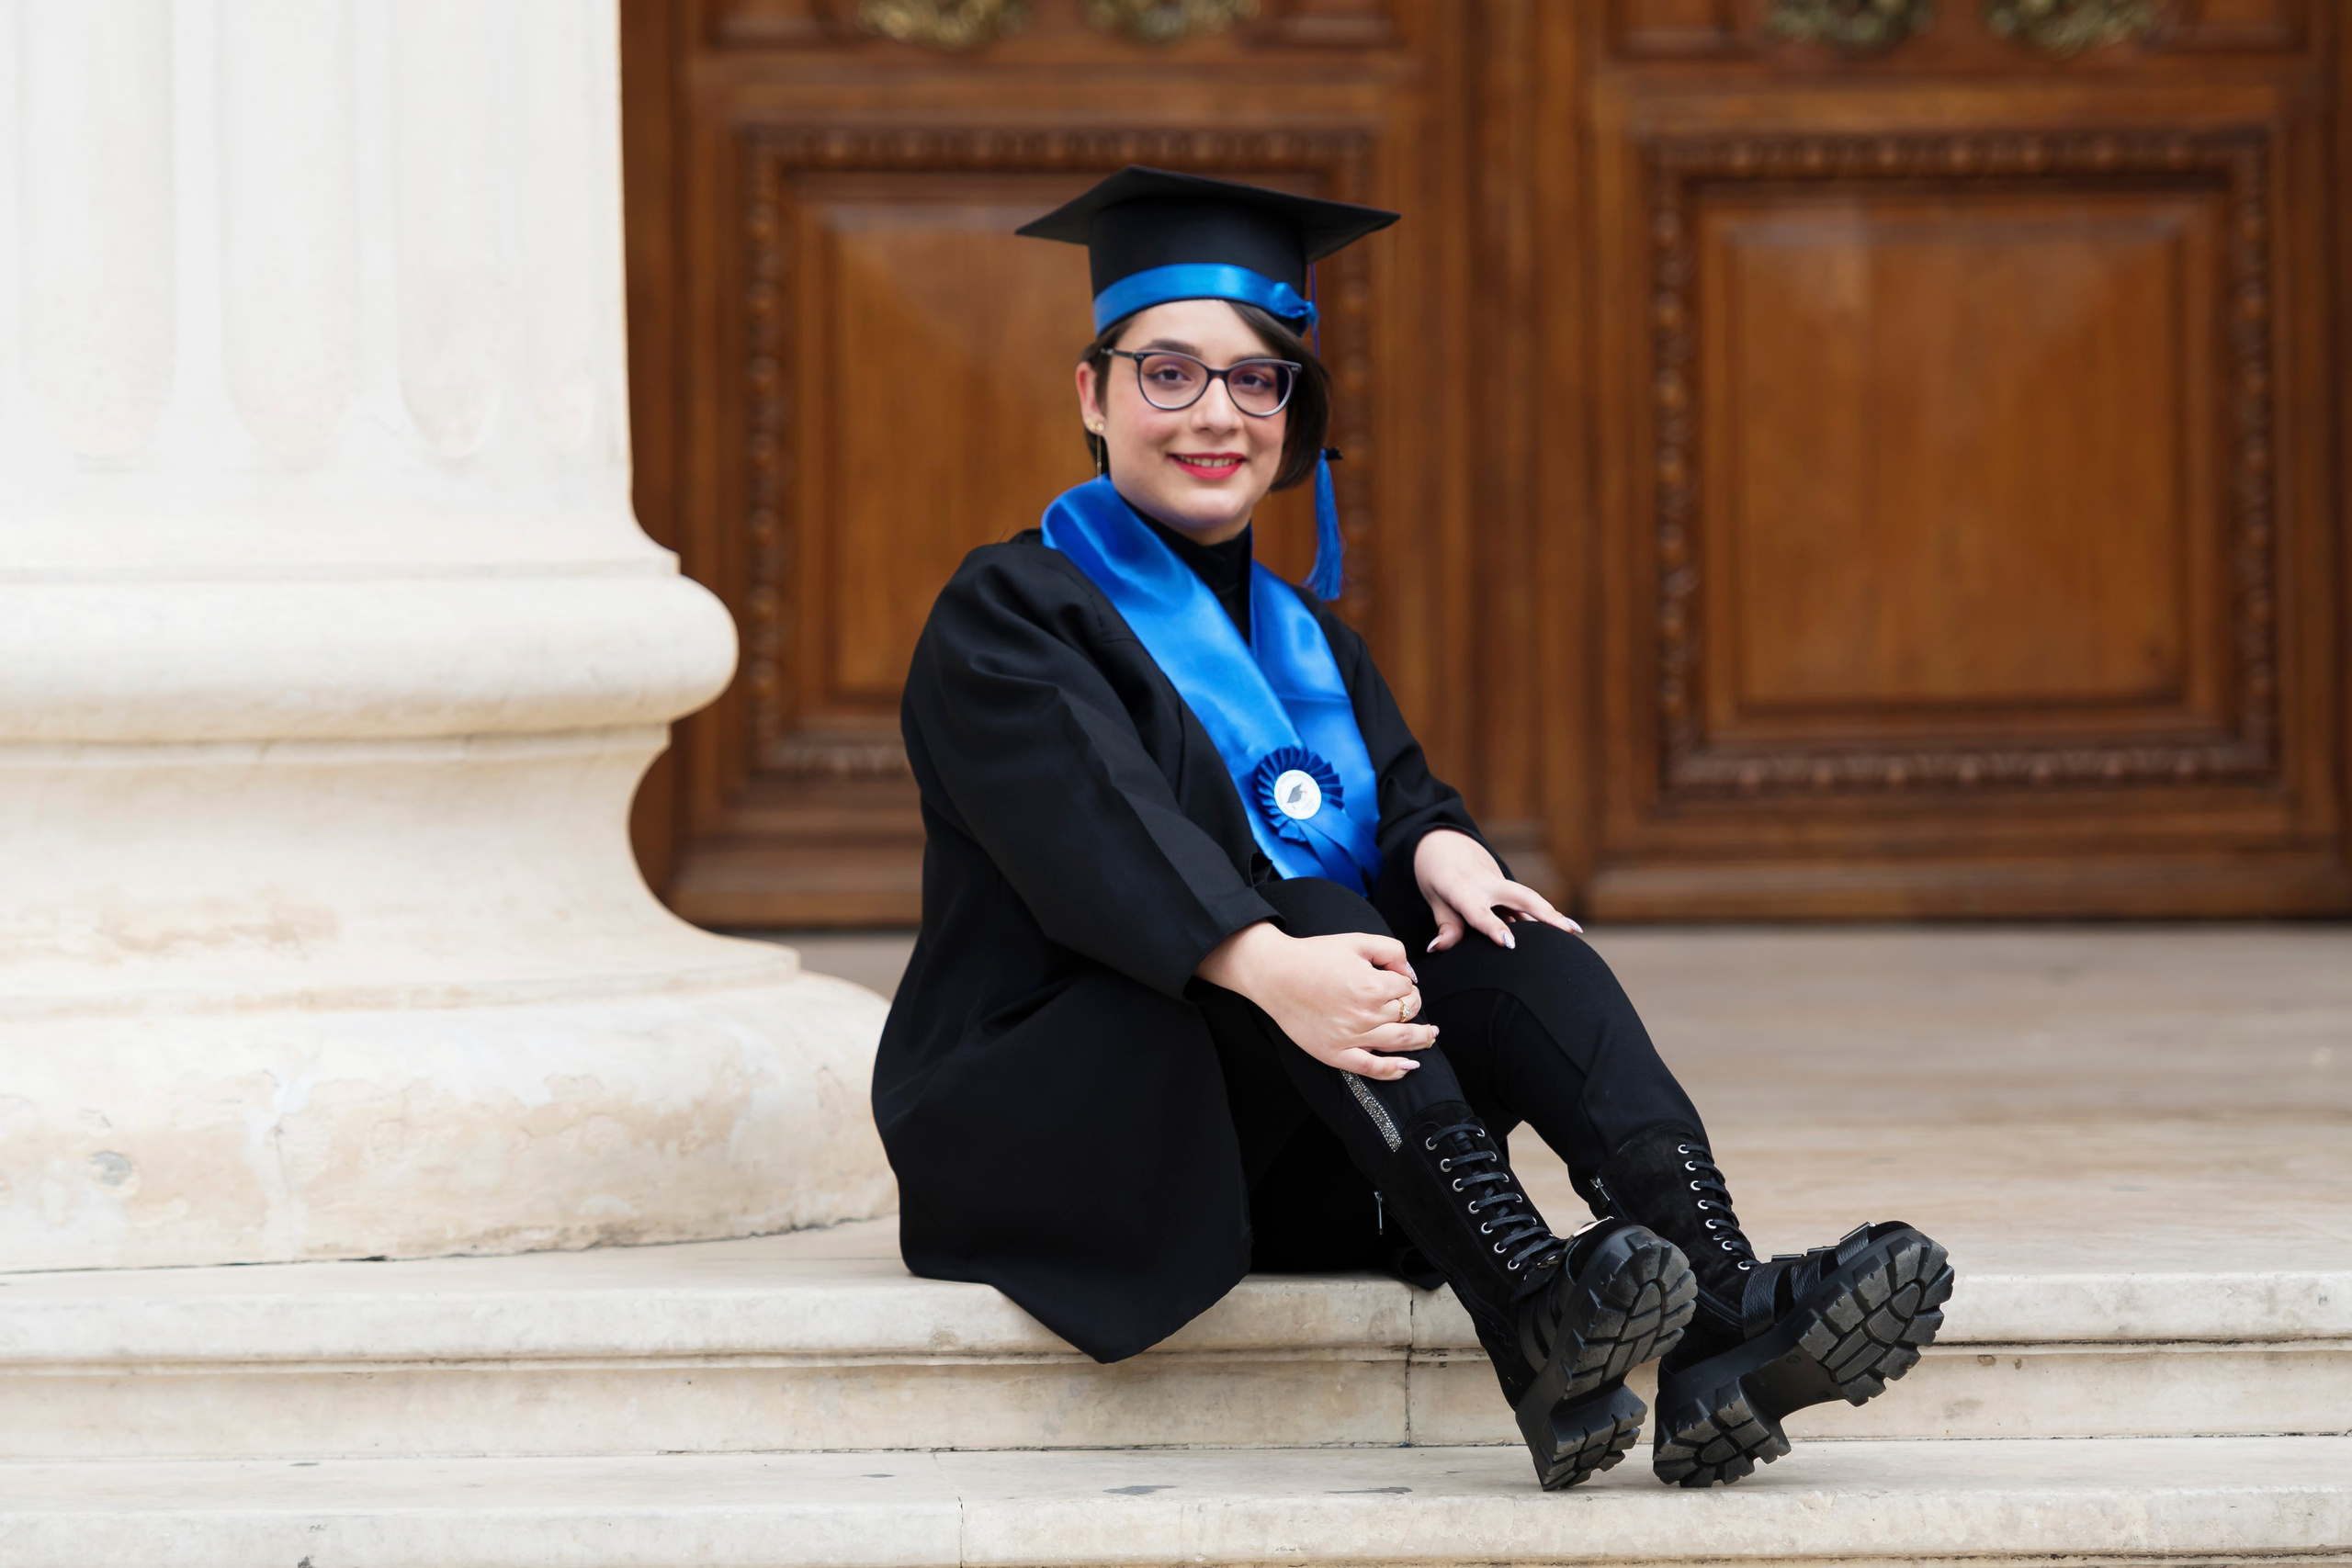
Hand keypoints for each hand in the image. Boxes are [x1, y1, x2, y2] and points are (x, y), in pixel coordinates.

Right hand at [1195, 921, 1437, 1080]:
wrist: (1275, 974)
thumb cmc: (1314, 956)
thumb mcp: (1356, 940)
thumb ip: (1392, 951)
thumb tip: (1411, 976)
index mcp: (1373, 985)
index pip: (1408, 988)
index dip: (1405, 981)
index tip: (1394, 979)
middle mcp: (1366, 1014)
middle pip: (1409, 1014)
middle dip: (1415, 1006)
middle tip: (1411, 1003)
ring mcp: (1352, 1037)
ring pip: (1400, 1042)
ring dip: (1421, 1039)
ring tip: (1430, 1036)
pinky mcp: (1336, 1053)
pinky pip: (1372, 1068)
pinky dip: (1394, 1070)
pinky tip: (1408, 1066)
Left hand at [1414, 828, 1579, 952]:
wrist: (1442, 839)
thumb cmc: (1433, 873)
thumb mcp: (1433, 898)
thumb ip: (1445, 925)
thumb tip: (1437, 949)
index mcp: (1460, 888)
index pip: (1478, 912)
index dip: (1493, 927)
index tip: (1508, 943)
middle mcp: (1485, 882)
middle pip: (1519, 897)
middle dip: (1544, 914)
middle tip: (1568, 931)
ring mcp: (1498, 880)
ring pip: (1528, 898)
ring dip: (1550, 914)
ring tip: (1574, 932)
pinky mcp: (1504, 883)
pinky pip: (1523, 902)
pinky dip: (1539, 915)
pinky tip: (1558, 929)